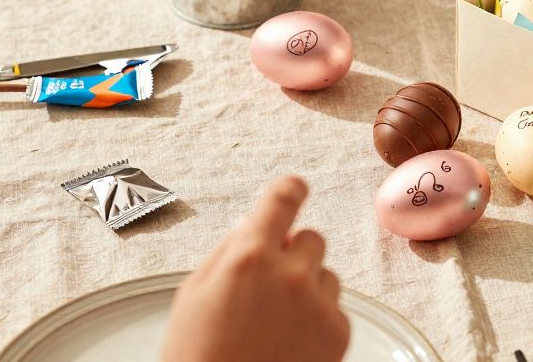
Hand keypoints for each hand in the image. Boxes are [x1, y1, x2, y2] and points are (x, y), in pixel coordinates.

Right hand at [162, 176, 349, 361]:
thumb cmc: (197, 355)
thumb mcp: (194, 294)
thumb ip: (228, 252)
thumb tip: (252, 224)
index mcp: (250, 256)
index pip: (283, 199)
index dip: (289, 189)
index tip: (295, 187)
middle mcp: (291, 274)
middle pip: (311, 238)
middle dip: (293, 253)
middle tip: (270, 285)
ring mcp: (319, 304)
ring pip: (326, 275)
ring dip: (307, 288)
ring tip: (274, 324)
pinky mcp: (338, 332)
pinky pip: (334, 308)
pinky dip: (317, 320)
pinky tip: (289, 343)